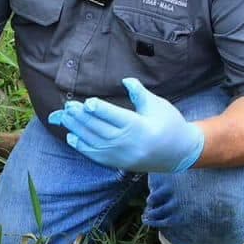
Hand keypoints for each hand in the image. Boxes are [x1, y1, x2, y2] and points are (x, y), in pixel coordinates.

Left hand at [47, 78, 204, 173]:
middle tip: (68, 106)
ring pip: (94, 141)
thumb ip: (139, 93)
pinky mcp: (117, 163)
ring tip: (64, 117)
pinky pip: (95, 155)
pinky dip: (82, 146)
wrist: (179, 153)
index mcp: (140, 127)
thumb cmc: (169, 124)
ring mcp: (121, 156)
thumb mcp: (158, 105)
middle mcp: (128, 143)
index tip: (87, 102)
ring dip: (77, 129)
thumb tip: (126, 80)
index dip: (99, 110)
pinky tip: (71, 135)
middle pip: (100, 129)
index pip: (115, 117)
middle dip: (82, 117)